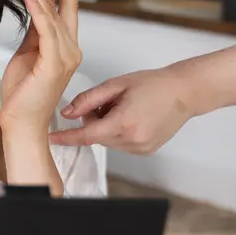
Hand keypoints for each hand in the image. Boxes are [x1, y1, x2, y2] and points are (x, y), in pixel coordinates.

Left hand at [0, 0, 82, 130]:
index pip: (67, 12)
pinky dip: (37, 9)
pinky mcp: (54, 63)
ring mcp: (66, 57)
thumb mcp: (27, 53)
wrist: (22, 122)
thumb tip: (41, 4)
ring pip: (52, 15)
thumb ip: (36, 31)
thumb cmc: (24, 93)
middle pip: (64, 9)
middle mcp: (71, 50)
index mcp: (65, 48)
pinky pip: (46, 29)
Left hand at [49, 66, 192, 153]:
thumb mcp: (115, 85)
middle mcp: (133, 140)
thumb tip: (67, 113)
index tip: (51, 139)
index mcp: (124, 123)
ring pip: (107, 141)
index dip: (66, 137)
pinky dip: (118, 132)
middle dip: (93, 121)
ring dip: (106, 127)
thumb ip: (88, 100)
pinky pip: (120, 143)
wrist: (184, 92)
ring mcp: (140, 148)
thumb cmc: (152, 83)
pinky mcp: (145, 151)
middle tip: (107, 102)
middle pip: (96, 136)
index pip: (86, 135)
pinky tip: (132, 117)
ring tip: (123, 108)